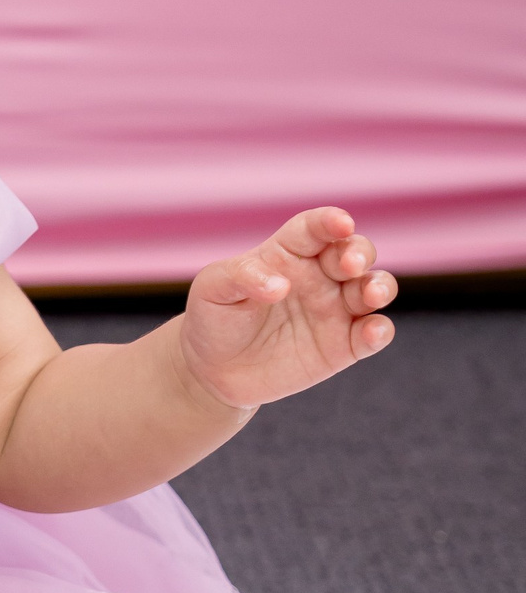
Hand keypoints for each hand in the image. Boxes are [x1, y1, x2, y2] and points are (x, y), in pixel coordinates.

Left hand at [177, 208, 395, 411]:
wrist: (214, 371)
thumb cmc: (214, 318)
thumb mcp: (213, 289)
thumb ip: (242, 276)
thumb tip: (280, 286)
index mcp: (288, 253)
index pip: (315, 229)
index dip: (330, 221)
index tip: (341, 223)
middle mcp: (319, 276)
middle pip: (354, 252)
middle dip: (359, 252)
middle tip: (349, 265)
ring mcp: (335, 310)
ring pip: (373, 288)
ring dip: (380, 286)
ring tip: (371, 294)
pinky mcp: (344, 346)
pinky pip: (372, 333)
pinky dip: (380, 331)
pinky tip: (373, 331)